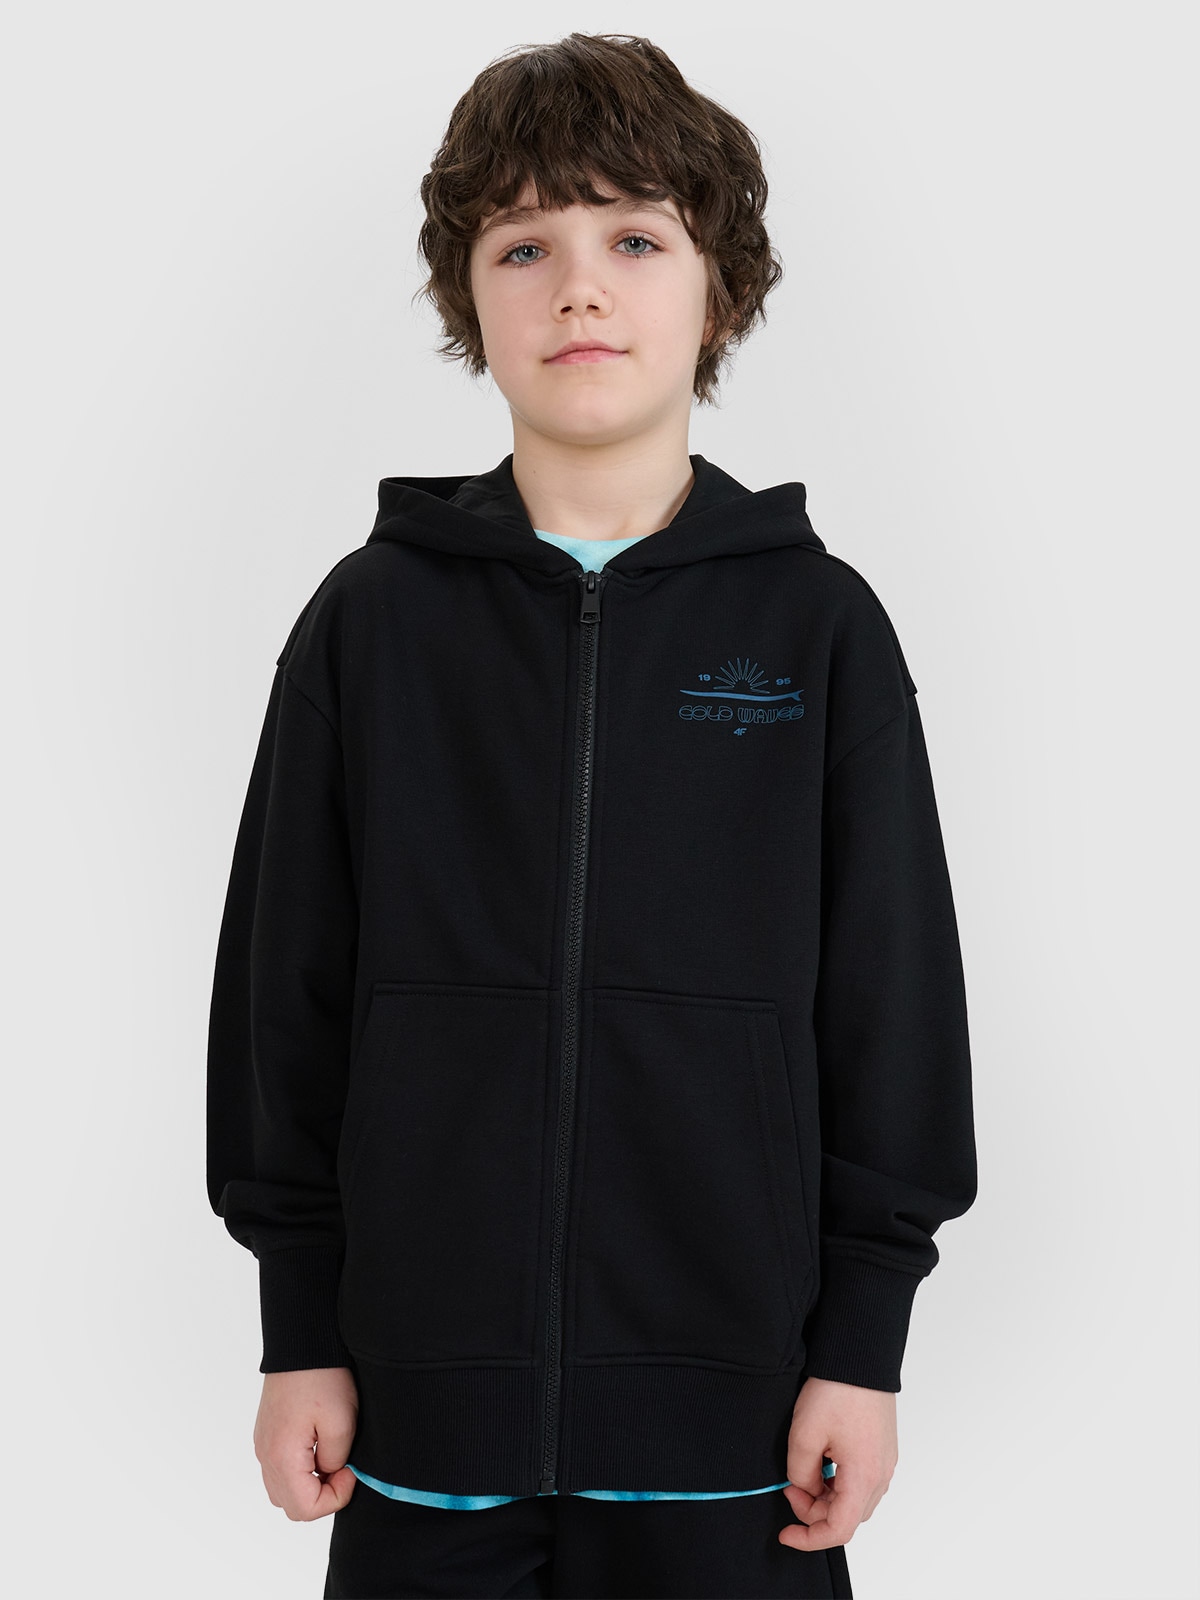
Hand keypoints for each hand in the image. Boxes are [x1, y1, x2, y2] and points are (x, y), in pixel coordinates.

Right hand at [254, 1366, 359, 1519]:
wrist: (303, 1341)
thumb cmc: (322, 1377)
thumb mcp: (343, 1423)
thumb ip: (336, 1462)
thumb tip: (331, 1474)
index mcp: (282, 1457)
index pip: (305, 1509)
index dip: (335, 1498)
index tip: (351, 1471)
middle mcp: (265, 1455)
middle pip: (291, 1505)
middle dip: (322, 1495)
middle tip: (343, 1467)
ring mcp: (263, 1444)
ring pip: (283, 1489)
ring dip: (309, 1484)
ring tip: (332, 1455)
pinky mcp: (267, 1433)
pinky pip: (279, 1468)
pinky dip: (300, 1469)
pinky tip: (319, 1445)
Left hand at [778, 1376, 897, 1551]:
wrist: (859, 1355)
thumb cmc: (837, 1389)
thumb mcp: (804, 1434)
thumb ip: (800, 1474)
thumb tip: (805, 1488)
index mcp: (864, 1476)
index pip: (838, 1529)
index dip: (808, 1539)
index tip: (785, 1533)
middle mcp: (881, 1474)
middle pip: (847, 1517)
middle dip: (814, 1513)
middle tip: (789, 1488)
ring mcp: (885, 1462)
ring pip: (854, 1501)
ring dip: (826, 1498)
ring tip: (803, 1473)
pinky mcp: (882, 1449)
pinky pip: (861, 1481)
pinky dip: (839, 1484)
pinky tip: (821, 1463)